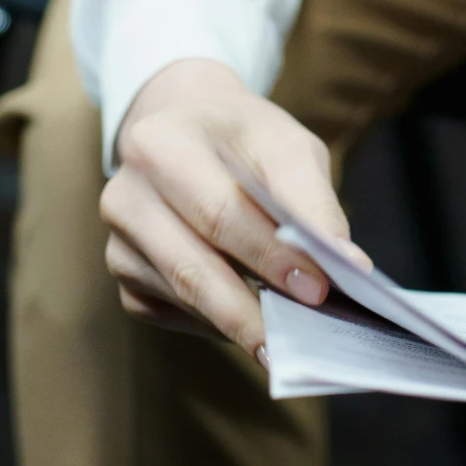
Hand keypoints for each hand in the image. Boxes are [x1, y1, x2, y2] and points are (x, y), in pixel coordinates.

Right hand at [100, 57, 364, 359]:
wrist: (189, 126)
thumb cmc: (243, 138)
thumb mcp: (286, 144)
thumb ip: (313, 200)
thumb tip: (348, 264)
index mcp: (160, 143)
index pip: (218, 211)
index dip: (269, 253)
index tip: (318, 287)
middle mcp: (125, 194)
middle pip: (191, 266)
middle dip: (251, 307)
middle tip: (300, 338)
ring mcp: (117, 241)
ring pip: (181, 297)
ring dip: (236, 322)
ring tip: (288, 339)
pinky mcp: (124, 278)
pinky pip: (171, 314)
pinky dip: (214, 324)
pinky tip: (251, 323)